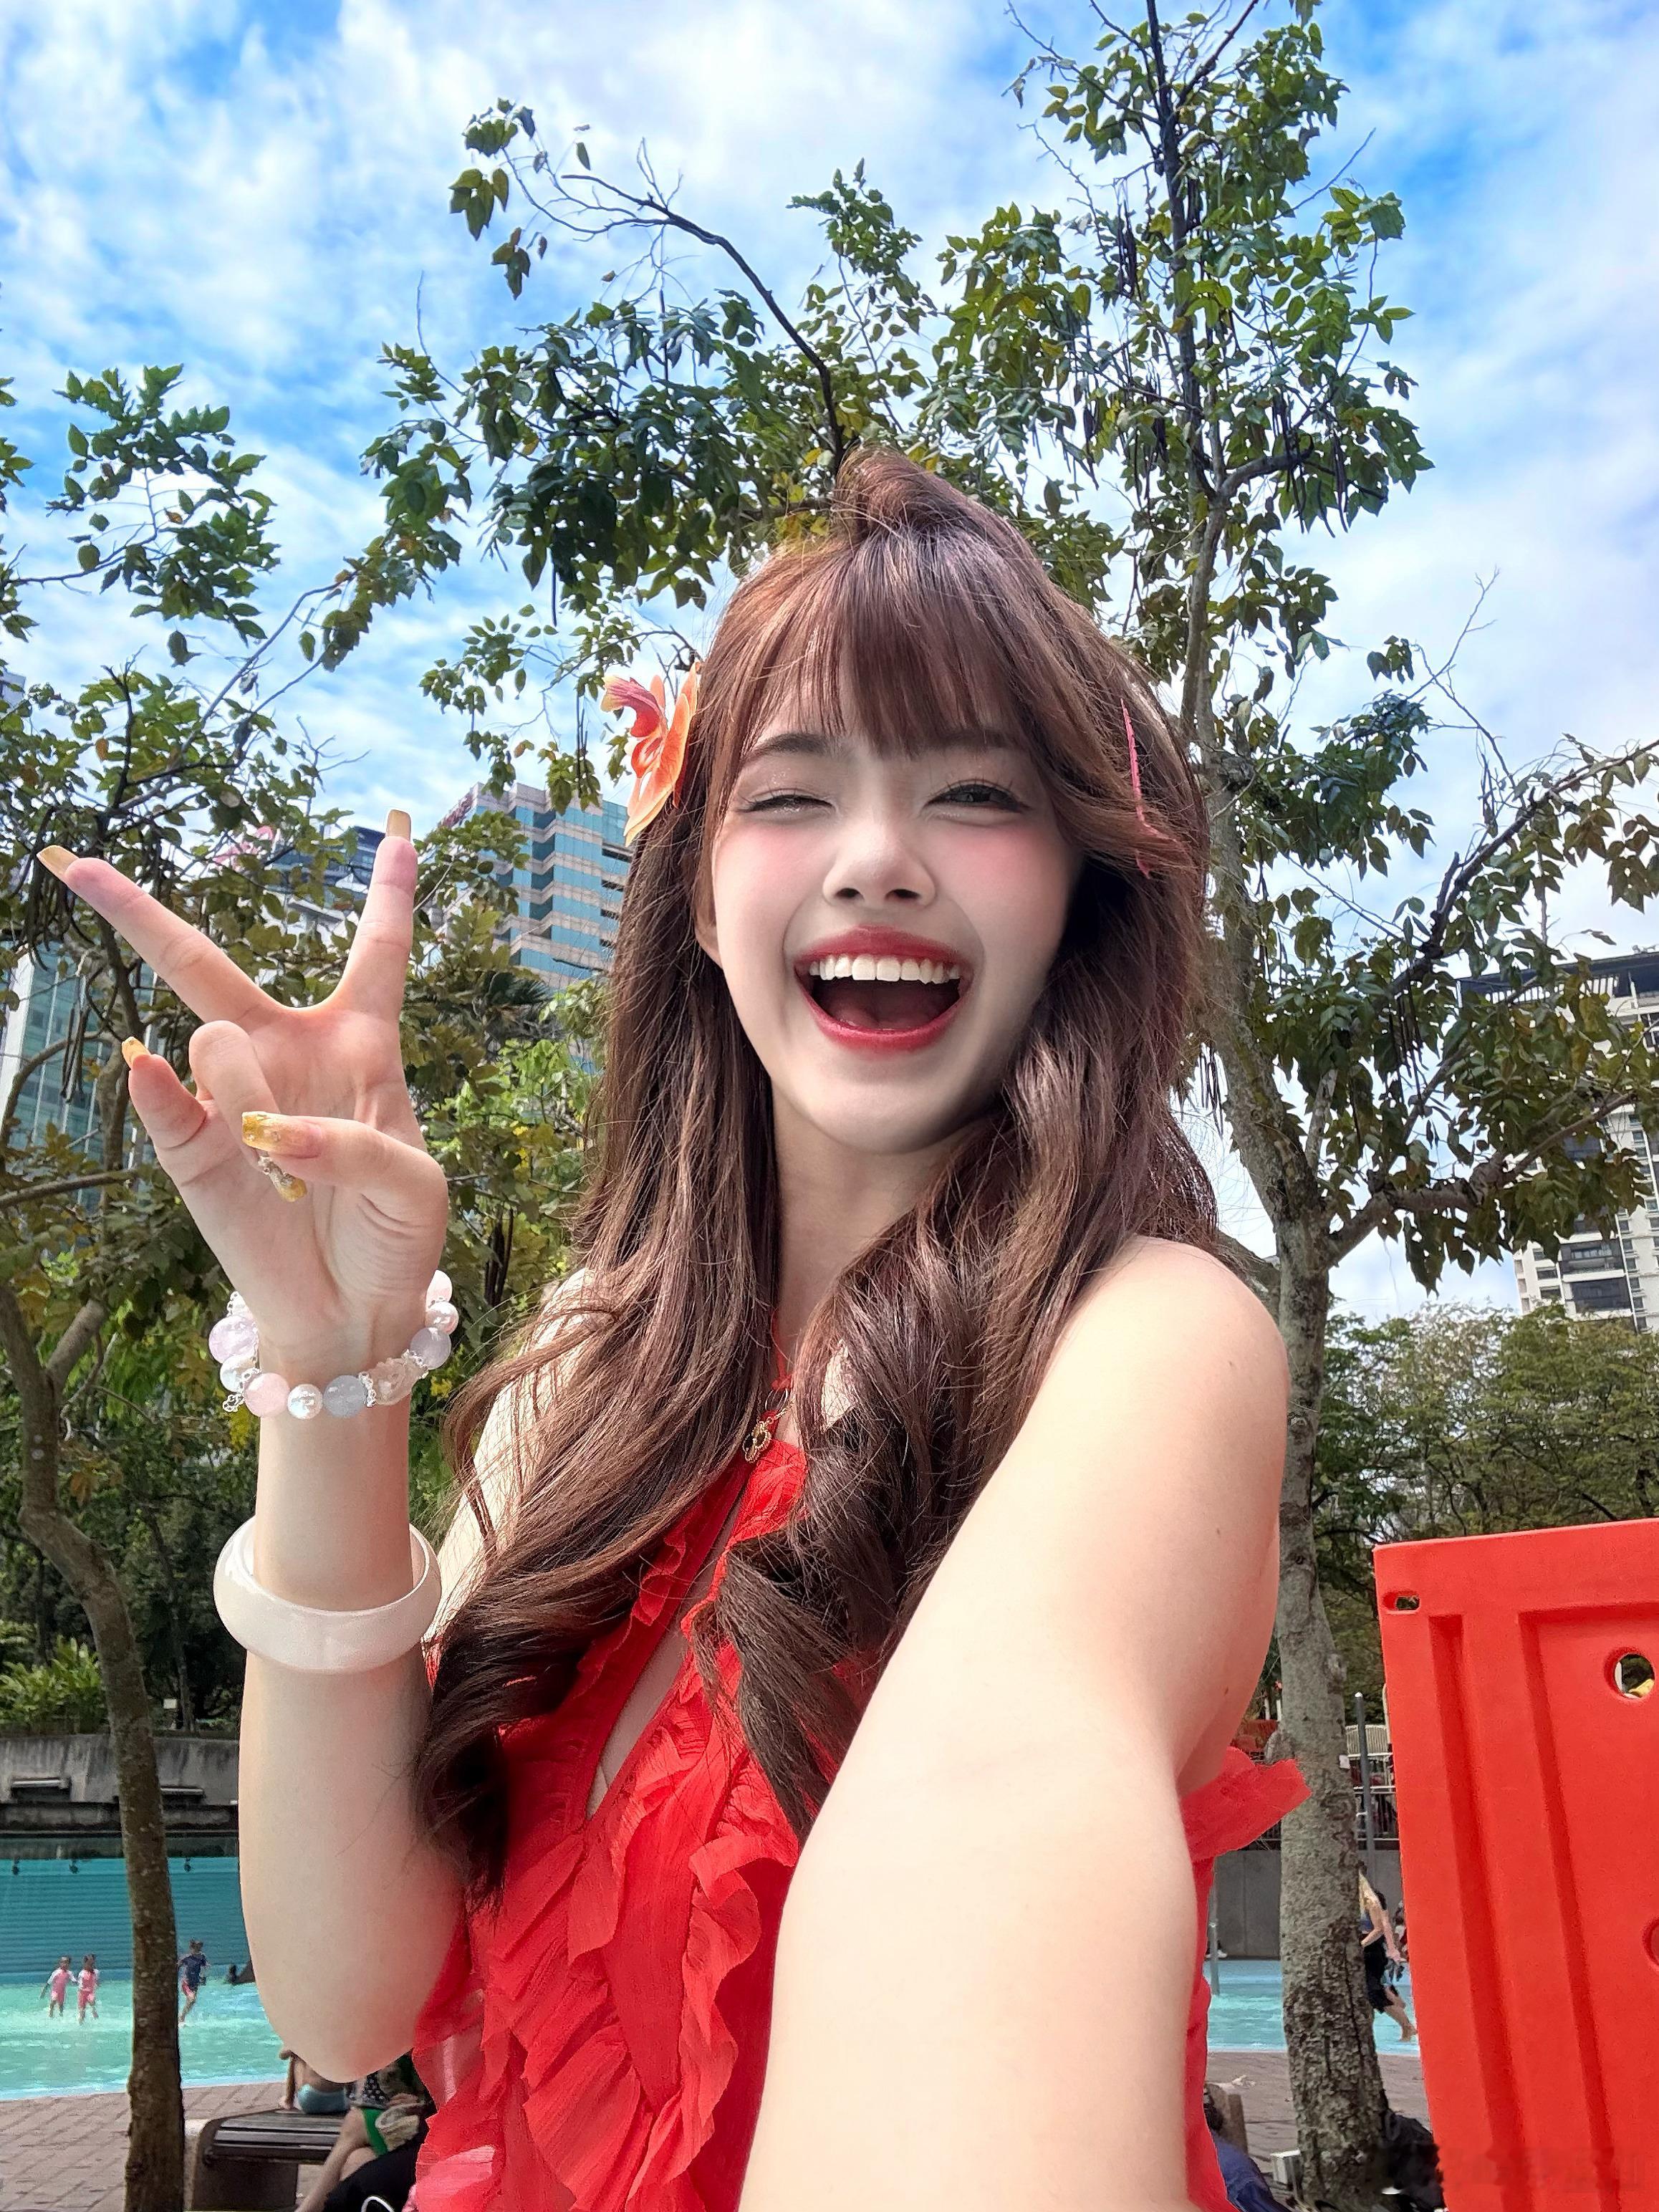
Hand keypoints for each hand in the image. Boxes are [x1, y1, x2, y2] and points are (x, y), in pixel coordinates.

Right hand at [39, 819, 447, 1373]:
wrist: (357, 1309)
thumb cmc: (396, 1234)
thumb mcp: (415, 1185)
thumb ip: (359, 1145)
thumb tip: (274, 1130)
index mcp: (363, 1045)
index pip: (379, 952)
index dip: (391, 892)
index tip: (404, 827)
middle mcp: (289, 1055)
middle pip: (208, 965)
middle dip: (141, 914)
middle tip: (74, 863)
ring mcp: (233, 1098)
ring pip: (215, 1040)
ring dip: (254, 1089)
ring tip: (290, 1162)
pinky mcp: (195, 1150)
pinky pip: (168, 1102)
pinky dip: (165, 1090)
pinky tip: (162, 1079)